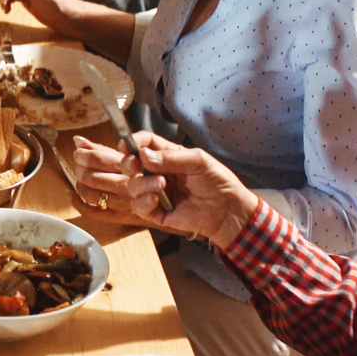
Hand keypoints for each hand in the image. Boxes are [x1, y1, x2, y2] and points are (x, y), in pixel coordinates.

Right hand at [104, 135, 260, 246]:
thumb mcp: (199, 161)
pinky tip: (155, 200)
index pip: (144, 144)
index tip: (127, 146)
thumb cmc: (218, 181)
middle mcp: (158, 172)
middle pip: (130, 164)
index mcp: (167, 156)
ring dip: (142, 184)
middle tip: (135, 165)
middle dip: (128, 164)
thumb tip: (143, 156)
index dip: (132, 143)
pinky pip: (139, 207)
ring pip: (132, 186)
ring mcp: (156, 192)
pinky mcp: (157, 212)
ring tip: (161, 185)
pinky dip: (143, 203)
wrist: (229, 211)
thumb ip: (171, 157)